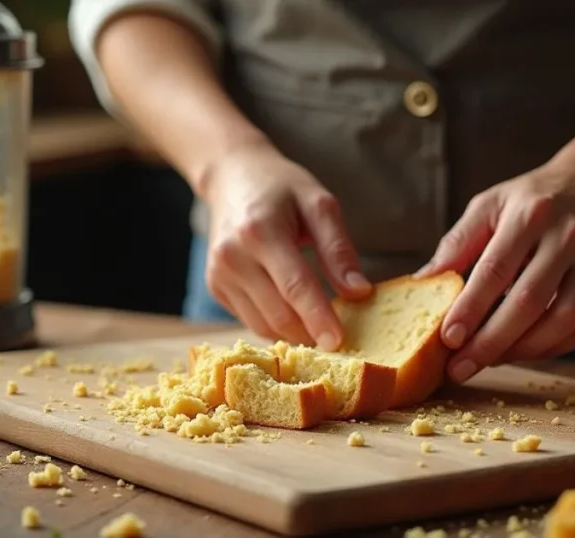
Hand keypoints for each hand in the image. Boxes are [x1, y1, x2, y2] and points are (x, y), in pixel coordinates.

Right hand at [203, 141, 371, 348]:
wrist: (231, 177)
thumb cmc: (281, 187)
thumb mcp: (319, 204)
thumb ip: (338, 249)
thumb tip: (359, 292)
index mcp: (260, 231)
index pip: (294, 286)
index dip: (318, 318)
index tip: (340, 342)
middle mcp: (232, 257)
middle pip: (277, 313)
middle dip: (311, 333)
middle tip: (340, 340)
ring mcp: (218, 275)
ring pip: (263, 325)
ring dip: (295, 335)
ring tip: (321, 328)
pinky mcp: (215, 288)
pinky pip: (251, 320)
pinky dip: (277, 325)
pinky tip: (296, 314)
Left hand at [417, 160, 574, 381]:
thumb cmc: (529, 199)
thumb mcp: (487, 206)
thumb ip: (457, 244)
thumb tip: (423, 283)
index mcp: (529, 215)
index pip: (496, 269)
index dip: (471, 308)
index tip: (448, 338)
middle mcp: (565, 239)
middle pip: (529, 301)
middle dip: (491, 342)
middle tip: (461, 368)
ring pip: (562, 320)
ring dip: (523, 350)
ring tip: (490, 361)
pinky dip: (553, 347)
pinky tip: (524, 351)